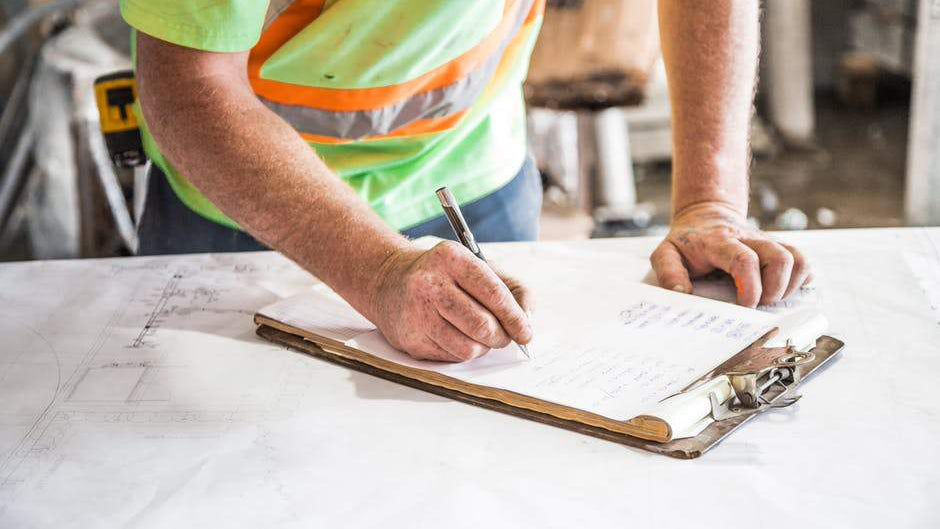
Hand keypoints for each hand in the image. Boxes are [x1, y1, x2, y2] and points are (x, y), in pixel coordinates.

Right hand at [368, 241, 532, 361]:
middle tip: (504, 337)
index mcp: (452, 258)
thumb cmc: (445, 276)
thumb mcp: (478, 267)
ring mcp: (416, 313)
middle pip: (482, 325)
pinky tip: (455, 336)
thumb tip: (528, 318)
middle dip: (501, 337)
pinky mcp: (410, 338)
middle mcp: (430, 283)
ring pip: (468, 348)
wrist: (389, 281)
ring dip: (483, 347)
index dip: (515, 317)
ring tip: (479, 335)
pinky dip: (462, 352)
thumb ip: (513, 288)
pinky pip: (451, 357)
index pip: (493, 293)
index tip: (526, 332)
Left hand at [650, 202, 811, 306]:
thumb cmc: (687, 242)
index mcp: (720, 242)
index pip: (744, 260)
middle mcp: (749, 239)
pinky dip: (800, 280)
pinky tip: (783, 290)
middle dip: (775, 289)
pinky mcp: (779, 248)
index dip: (751, 286)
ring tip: (771, 299)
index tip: (746, 305)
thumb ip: (668, 272)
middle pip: (780, 258)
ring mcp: (767, 242)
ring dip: (790, 286)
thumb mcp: (666, 253)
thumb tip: (682, 294)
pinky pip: (803, 262)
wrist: (705, 216)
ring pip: (798, 258)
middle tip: (759, 305)